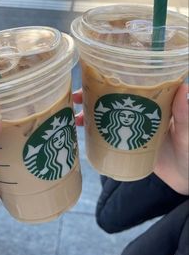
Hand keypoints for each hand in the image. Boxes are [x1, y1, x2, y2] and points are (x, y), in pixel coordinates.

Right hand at [73, 85, 188, 193]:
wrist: (185, 179)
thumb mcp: (187, 133)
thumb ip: (184, 115)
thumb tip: (183, 88)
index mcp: (155, 103)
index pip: (131, 84)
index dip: (112, 79)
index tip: (94, 75)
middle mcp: (141, 111)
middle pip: (113, 98)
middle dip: (93, 94)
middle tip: (76, 96)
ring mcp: (133, 127)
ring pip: (108, 115)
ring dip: (90, 113)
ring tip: (75, 117)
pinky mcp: (128, 143)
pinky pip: (108, 133)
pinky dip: (95, 131)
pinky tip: (83, 132)